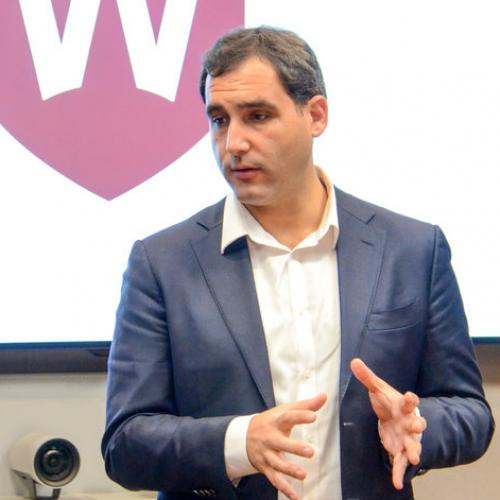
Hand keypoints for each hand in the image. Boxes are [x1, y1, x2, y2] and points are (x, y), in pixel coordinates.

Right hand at [246, 393, 326, 499]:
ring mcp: (266, 454)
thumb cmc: (271, 421)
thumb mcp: (285, 410)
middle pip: (280, 443)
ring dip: (289, 470)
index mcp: (276, 421)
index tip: (313, 416)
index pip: (288, 417)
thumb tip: (324, 396)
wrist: (244, 436)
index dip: (300, 416)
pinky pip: (274, 479)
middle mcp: (270, 437)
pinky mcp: (265, 467)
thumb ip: (306, 405)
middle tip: (310, 451)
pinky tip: (295, 496)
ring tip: (303, 475)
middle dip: (294, 448)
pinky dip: (284, 489)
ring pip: (276, 463)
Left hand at [350, 358, 425, 489]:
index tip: (411, 396)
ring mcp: (407, 438)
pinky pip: (401, 463)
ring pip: (414, 445)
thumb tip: (354, 361)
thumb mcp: (377, 389)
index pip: (409, 400)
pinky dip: (400, 473)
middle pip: (417, 423)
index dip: (410, 398)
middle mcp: (409, 422)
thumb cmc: (388, 402)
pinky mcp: (401, 450)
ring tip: (415, 459)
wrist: (395, 418)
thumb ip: (367, 377)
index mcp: (403, 405)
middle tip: (418, 427)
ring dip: (415, 451)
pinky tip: (398, 484)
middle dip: (418, 425)